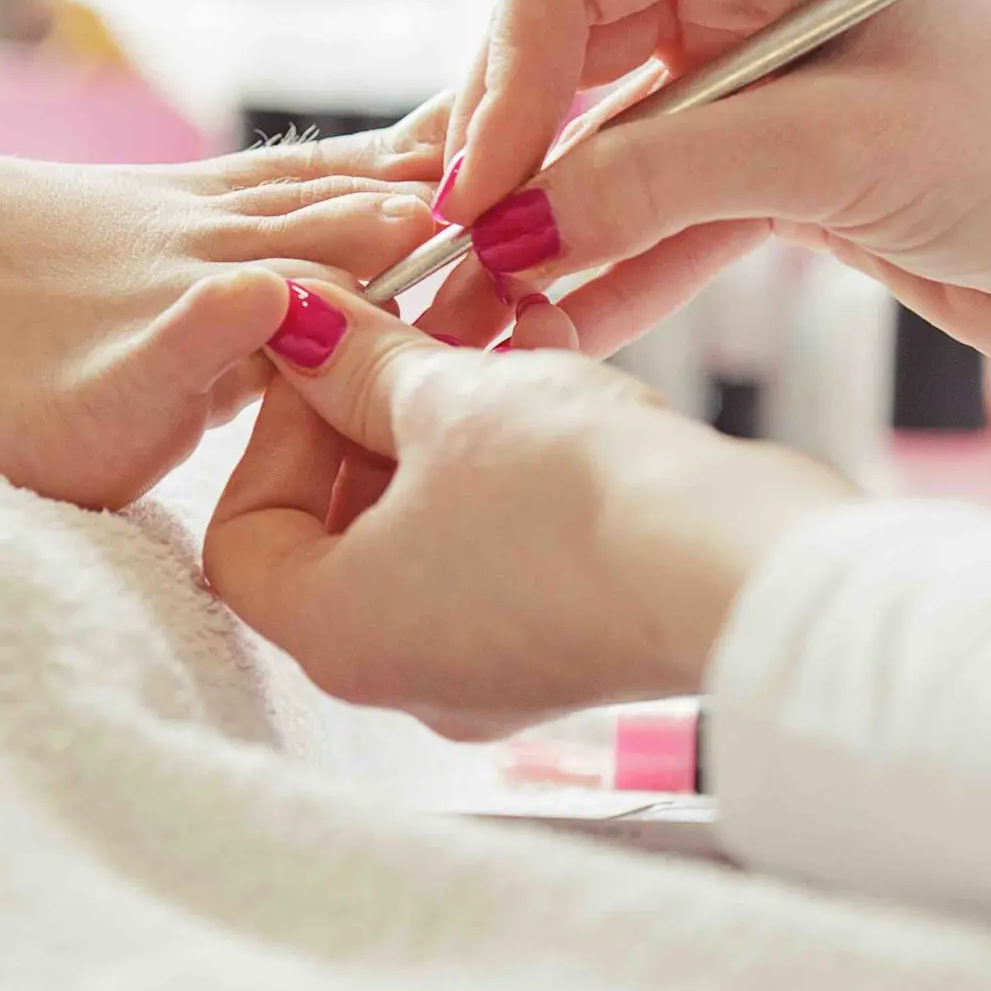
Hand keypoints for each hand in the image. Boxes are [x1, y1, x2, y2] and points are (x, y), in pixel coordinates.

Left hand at [204, 283, 850, 738]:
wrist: (745, 570)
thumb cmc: (576, 498)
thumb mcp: (446, 399)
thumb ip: (358, 363)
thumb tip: (302, 327)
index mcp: (336, 634)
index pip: (244, 534)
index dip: (273, 428)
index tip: (324, 349)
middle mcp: (402, 672)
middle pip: (338, 525)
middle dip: (370, 406)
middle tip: (408, 318)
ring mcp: (491, 666)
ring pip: (429, 519)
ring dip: (447, 412)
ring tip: (493, 319)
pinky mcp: (569, 641)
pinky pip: (503, 537)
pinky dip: (508, 452)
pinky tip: (549, 356)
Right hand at [421, 0, 990, 360]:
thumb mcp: (837, 152)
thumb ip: (658, 177)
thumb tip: (505, 225)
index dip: (504, 71)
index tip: (476, 185)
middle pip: (559, 56)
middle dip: (501, 160)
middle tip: (445, 256)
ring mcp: (746, 79)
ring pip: (594, 147)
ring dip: (538, 231)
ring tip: (474, 314)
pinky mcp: (761, 170)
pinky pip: (646, 215)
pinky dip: (600, 272)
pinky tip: (547, 331)